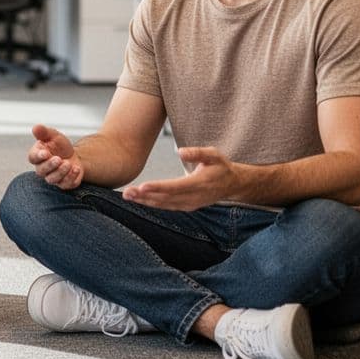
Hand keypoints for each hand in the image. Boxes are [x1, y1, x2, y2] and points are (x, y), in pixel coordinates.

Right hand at [27, 124, 83, 188]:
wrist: (74, 155)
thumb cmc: (59, 145)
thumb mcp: (53, 136)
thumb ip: (44, 132)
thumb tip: (36, 127)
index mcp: (38, 155)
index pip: (33, 157)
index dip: (38, 156)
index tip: (45, 153)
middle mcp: (42, 168)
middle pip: (41, 171)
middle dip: (50, 165)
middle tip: (59, 159)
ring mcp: (53, 177)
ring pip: (52, 179)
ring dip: (60, 172)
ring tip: (68, 163)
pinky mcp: (64, 183)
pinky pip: (65, 184)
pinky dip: (71, 177)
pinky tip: (76, 169)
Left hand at [122, 146, 239, 210]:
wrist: (232, 184)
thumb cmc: (220, 166)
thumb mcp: (214, 154)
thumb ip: (198, 152)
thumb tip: (180, 152)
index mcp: (199, 183)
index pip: (174, 187)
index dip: (157, 188)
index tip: (141, 187)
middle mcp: (193, 197)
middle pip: (165, 198)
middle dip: (144, 196)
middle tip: (126, 193)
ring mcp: (190, 204)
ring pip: (164, 205)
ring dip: (144, 201)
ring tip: (127, 196)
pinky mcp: (186, 206)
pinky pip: (166, 206)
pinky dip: (152, 204)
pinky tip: (139, 200)